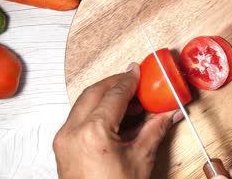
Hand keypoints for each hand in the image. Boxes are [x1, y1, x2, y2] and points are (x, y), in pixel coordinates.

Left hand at [53, 63, 183, 178]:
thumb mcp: (141, 160)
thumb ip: (155, 129)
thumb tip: (169, 113)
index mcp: (93, 132)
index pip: (114, 95)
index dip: (129, 80)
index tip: (138, 71)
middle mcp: (72, 131)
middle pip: (94, 92)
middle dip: (115, 83)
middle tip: (135, 81)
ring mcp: (63, 139)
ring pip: (84, 103)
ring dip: (106, 97)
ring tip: (130, 103)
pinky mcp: (62, 146)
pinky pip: (79, 118)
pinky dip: (97, 111)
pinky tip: (116, 118)